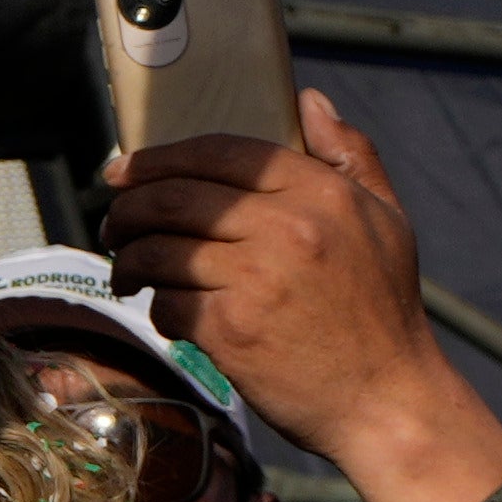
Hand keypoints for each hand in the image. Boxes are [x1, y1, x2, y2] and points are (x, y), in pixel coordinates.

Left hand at [99, 86, 501, 501]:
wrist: (387, 401)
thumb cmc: (382, 311)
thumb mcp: (386, 221)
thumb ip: (350, 156)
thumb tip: (308, 100)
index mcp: (322, 193)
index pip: (218, 152)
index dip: (158, 157)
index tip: (124, 171)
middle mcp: (288, 227)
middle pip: (172, 198)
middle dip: (126, 209)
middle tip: (113, 225)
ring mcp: (256, 278)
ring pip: (157, 250)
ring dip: (130, 261)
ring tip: (130, 273)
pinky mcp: (230, 328)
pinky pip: (166, 302)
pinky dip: (159, 310)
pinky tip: (172, 317)